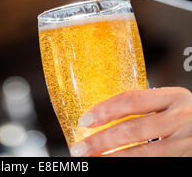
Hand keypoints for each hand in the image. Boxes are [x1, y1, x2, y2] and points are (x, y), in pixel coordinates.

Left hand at [71, 88, 191, 156]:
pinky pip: (156, 163)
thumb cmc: (186, 117)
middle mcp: (181, 118)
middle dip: (103, 140)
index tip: (85, 120)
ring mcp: (186, 142)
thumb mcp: (170, 105)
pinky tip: (117, 165)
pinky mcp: (187, 159)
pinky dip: (133, 166)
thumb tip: (102, 117)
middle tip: (80, 148)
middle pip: (134, 129)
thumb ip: (146, 107)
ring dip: (115, 158)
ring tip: (94, 161)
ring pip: (144, 153)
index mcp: (174, 96)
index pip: (133, 100)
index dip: (106, 110)